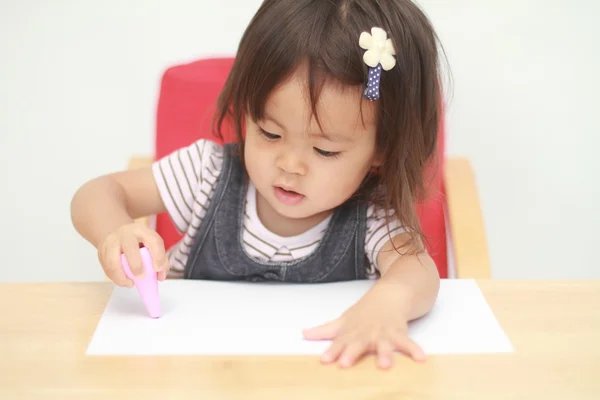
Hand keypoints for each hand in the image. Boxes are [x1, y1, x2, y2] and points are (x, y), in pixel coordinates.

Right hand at [97, 221, 169, 286]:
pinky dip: (115, 278)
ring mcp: (111, 241)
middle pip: (130, 248)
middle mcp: (126, 233)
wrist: (119, 234)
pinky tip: (123, 280)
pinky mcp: (101, 251)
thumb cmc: (140, 242)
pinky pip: (106, 268)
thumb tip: (160, 276)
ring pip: (112, 261)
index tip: (158, 269)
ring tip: (130, 284)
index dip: (158, 256)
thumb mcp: (151, 244)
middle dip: (136, 265)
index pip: (153, 241)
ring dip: (121, 276)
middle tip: (141, 277)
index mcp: (142, 230)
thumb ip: (160, 259)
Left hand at [302, 284, 424, 368]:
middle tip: (345, 364)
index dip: (332, 351)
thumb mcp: (344, 320)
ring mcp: (384, 332)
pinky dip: (414, 349)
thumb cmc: (365, 312)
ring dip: (385, 353)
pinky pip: (408, 342)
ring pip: (384, 343)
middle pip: (359, 343)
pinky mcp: (400, 332)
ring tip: (384, 365)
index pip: (340, 342)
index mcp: (352, 330)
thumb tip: (303, 334)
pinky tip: (421, 358)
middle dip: (352, 352)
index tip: (325, 360)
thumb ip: (325, 330)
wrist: (391, 294)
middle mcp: (367, 332)